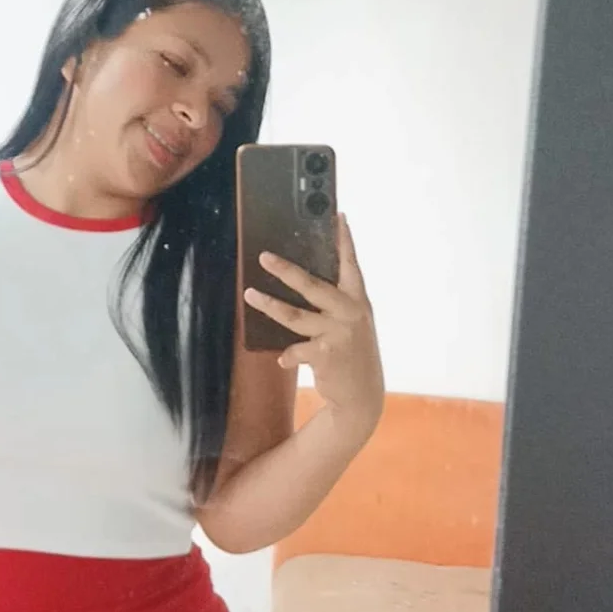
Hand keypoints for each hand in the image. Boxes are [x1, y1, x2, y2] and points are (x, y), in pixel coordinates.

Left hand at [244, 215, 384, 439]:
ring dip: (269, 305)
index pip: (351, 264)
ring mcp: (338, 334)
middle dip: (286, 269)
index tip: (337, 215)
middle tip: (264, 256)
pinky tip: (283, 358)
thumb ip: (336, 303)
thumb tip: (302, 282)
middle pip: (312, 286)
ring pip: (295, 316)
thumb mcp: (353, 324)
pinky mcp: (325, 355)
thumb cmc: (352, 352)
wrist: (362, 396)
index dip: (344, 240)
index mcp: (358, 300)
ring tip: (250, 294)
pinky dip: (287, 354)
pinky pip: (295, 349)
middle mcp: (351, 313)